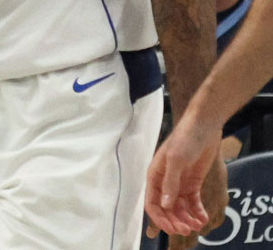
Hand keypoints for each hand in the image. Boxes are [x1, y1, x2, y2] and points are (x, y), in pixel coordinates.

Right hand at [147, 112, 229, 245]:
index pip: (152, 203)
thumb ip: (170, 183)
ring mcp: (179, 183)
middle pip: (166, 208)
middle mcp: (165, 182)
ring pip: (180, 207)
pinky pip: (193, 202)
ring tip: (198, 225)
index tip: (172, 229)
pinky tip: (203, 218)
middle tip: (187, 230)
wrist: (204, 126)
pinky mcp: (192, 182)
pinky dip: (197, 211)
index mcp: (154, 176)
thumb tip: (165, 205)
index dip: (160, 218)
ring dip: (187, 218)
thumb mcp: (176, 160)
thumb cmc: (185, 139)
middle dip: (175, 221)